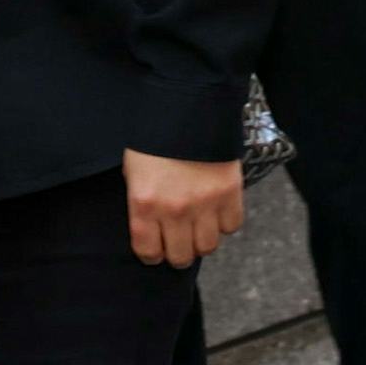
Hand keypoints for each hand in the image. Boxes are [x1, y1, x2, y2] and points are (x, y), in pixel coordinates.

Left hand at [122, 149, 243, 267]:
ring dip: (202, 240)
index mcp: (145, 204)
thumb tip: (152, 228)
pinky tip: (217, 212)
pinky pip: (231, 226)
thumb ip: (142, 204)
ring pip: (207, 246)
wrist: (187, 107)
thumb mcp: (134, 172)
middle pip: (180, 256)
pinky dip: (225, 223)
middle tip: (179, 244)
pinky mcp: (230, 193)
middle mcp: (175, 210)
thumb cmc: (155, 139)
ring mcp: (205, 203)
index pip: (148, 251)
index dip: (152, 255)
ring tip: (199, 228)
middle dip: (178, 254)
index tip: (156, 251)